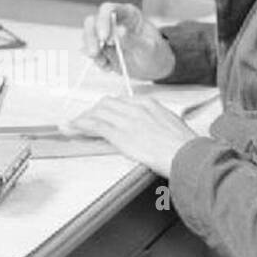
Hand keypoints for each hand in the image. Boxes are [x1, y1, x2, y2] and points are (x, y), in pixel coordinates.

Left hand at [65, 96, 197, 177]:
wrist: (187, 155)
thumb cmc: (184, 147)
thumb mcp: (172, 127)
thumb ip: (157, 124)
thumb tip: (151, 131)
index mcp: (149, 104)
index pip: (120, 101)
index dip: (107, 109)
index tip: (101, 114)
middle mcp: (136, 108)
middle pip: (106, 104)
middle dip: (92, 112)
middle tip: (84, 121)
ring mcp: (127, 120)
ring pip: (96, 114)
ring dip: (82, 119)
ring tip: (70, 125)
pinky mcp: (120, 134)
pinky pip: (94, 126)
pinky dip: (78, 126)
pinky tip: (69, 128)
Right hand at [82, 2, 176, 81]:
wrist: (156, 68)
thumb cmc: (156, 53)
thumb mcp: (149, 48)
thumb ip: (134, 40)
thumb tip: (118, 31)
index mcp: (127, 14)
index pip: (108, 9)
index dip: (103, 21)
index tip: (104, 38)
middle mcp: (114, 22)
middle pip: (92, 22)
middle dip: (91, 37)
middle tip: (95, 53)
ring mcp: (106, 36)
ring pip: (88, 37)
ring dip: (92, 50)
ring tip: (104, 63)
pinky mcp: (103, 50)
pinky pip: (93, 53)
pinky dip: (98, 61)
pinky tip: (109, 67)